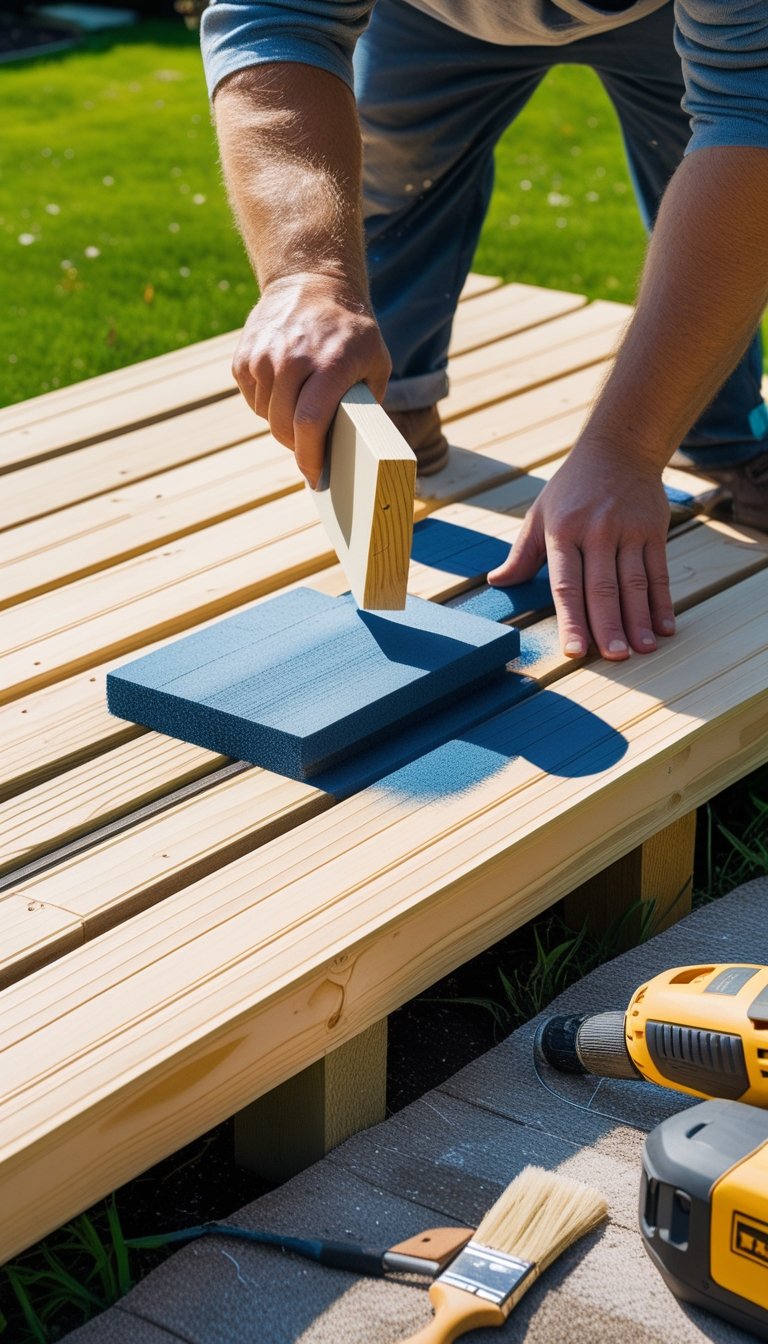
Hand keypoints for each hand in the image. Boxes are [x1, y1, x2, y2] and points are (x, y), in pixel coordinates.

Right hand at [232, 272, 391, 486]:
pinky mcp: (245, 355)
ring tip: (300, 415)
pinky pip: (252, 398)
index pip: (310, 422)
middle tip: (310, 452)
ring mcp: (264, 354)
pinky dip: (266, 406)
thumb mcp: (376, 362)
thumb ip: (369, 402)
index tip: (316, 476)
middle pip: (284, 424)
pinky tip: (284, 394)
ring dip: (282, 425)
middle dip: (297, 447)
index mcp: (330, 362)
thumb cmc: (352, 331)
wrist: (312, 281)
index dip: (311, 456)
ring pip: (266, 414)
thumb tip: (359, 448)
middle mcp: (293, 357)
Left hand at [487, 447, 675, 659]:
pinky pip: (659, 571)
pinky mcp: (654, 530)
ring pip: (635, 583)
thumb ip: (522, 554)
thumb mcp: (540, 515)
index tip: (574, 650)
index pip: (566, 584)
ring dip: (639, 619)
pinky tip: (665, 627)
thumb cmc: (572, 489)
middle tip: (615, 657)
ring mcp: (629, 531)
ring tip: (643, 649)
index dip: (571, 619)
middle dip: (609, 626)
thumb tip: (496, 583)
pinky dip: (663, 602)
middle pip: (603, 588)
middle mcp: (597, 531)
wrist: (619, 448)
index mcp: (563, 532)